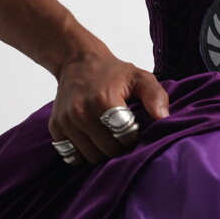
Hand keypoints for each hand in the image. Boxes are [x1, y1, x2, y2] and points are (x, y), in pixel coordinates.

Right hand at [49, 50, 168, 163]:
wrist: (77, 62)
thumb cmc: (112, 72)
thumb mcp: (139, 77)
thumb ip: (155, 95)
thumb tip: (163, 118)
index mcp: (103, 100)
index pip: (125, 136)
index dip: (133, 135)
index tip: (133, 126)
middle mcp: (81, 112)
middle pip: (108, 150)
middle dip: (119, 145)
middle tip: (122, 132)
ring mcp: (66, 122)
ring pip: (91, 156)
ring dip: (103, 151)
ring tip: (108, 135)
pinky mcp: (56, 128)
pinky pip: (72, 155)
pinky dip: (84, 152)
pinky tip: (92, 139)